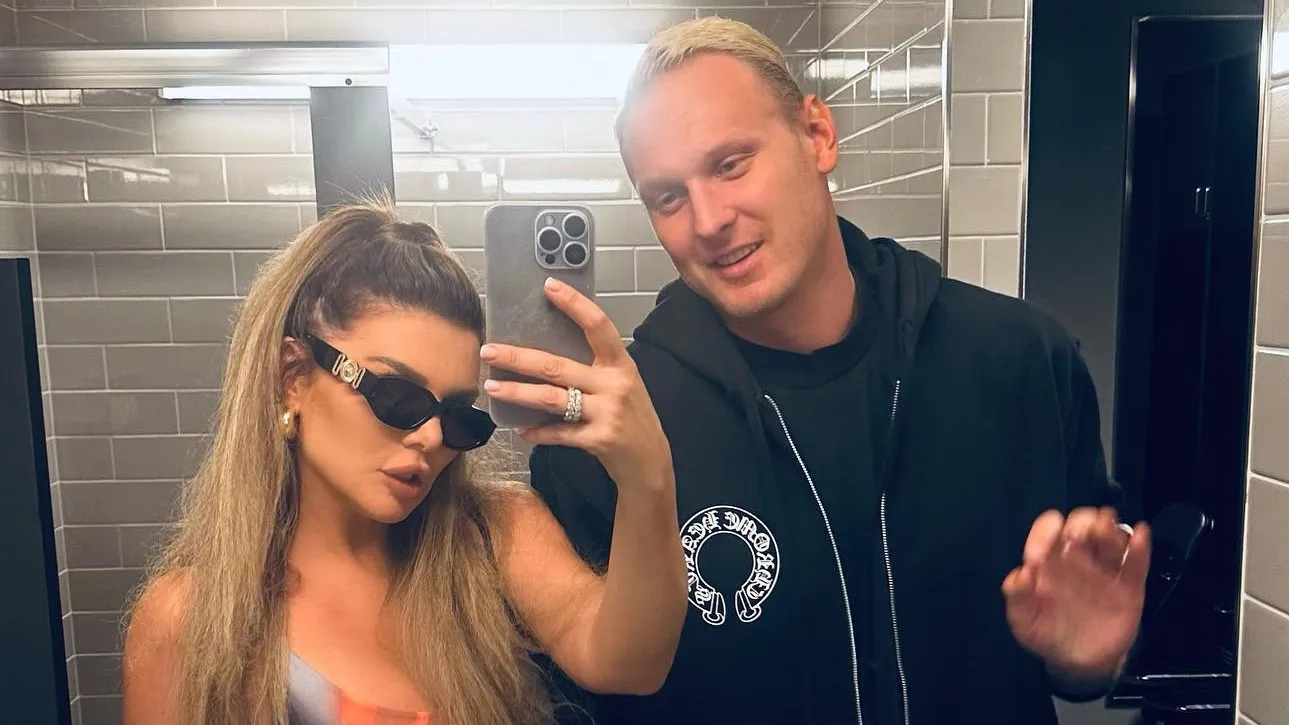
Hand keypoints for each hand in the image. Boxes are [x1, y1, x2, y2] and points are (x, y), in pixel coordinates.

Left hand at [480, 277, 671, 490]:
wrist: (649, 459)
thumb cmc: (630, 415)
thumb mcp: (621, 382)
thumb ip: (593, 366)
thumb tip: (546, 348)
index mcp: (619, 364)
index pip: (597, 325)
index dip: (574, 304)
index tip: (549, 286)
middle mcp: (613, 385)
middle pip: (557, 366)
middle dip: (518, 358)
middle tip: (489, 351)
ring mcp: (606, 413)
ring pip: (551, 398)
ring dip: (518, 393)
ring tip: (492, 388)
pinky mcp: (597, 439)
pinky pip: (557, 433)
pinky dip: (536, 431)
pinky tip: (519, 428)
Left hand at [1003, 507, 1151, 681]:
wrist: (1079, 664)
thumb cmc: (1048, 634)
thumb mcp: (1024, 620)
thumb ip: (1017, 596)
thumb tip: (1021, 575)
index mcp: (1050, 562)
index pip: (1048, 533)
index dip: (1044, 532)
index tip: (1039, 552)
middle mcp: (1078, 560)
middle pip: (1082, 527)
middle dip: (1080, 522)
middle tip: (1076, 534)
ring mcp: (1106, 572)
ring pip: (1111, 539)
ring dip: (1108, 529)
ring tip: (1104, 530)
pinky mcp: (1130, 589)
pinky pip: (1137, 564)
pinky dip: (1140, 548)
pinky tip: (1139, 536)